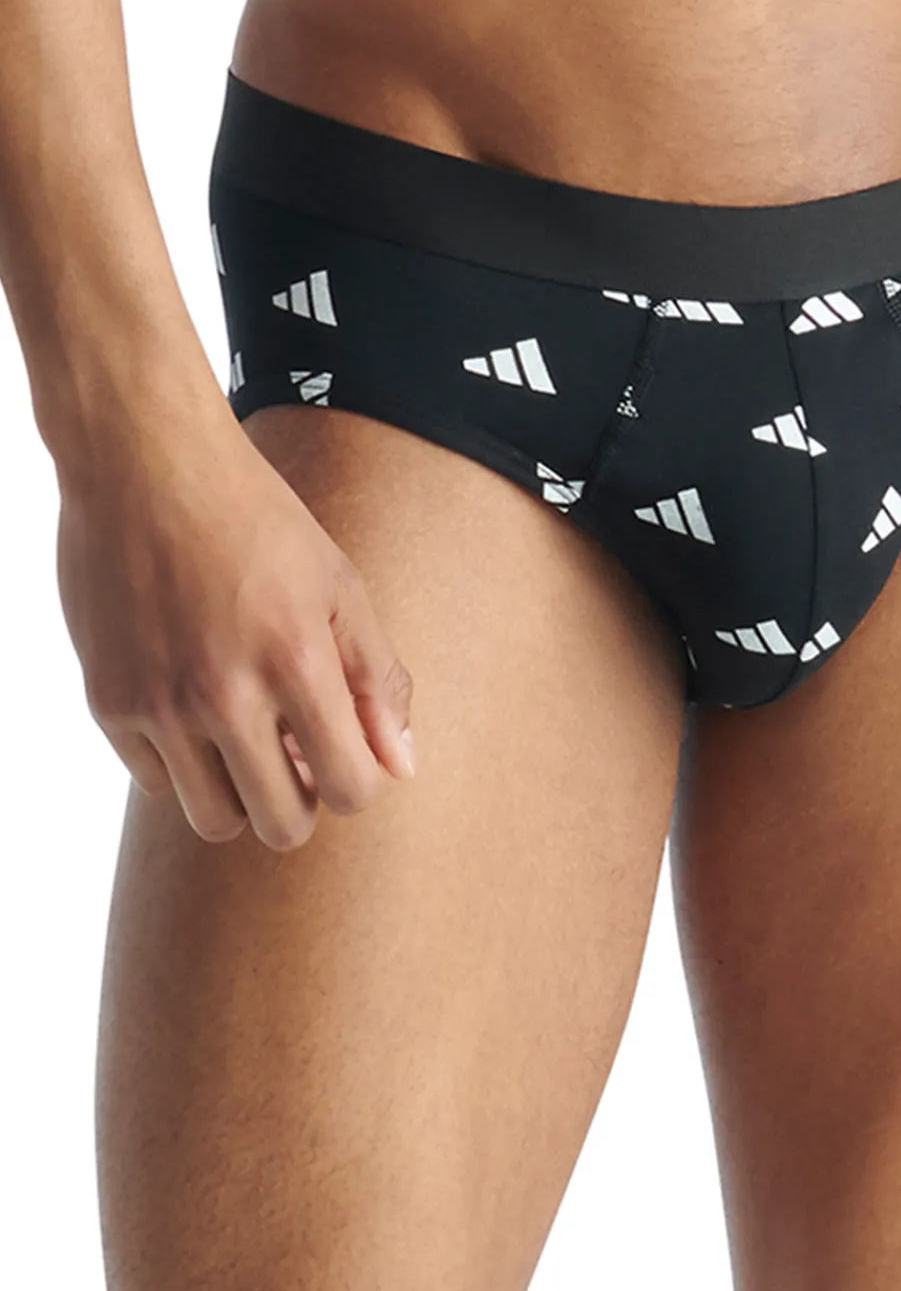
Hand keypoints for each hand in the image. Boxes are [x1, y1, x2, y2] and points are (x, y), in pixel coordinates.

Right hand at [56, 409, 414, 850]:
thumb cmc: (256, 520)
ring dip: (240, 792)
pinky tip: (193, 703)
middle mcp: (224, 693)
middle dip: (301, 802)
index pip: (350, 789)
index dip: (358, 783)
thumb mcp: (339, 587)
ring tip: (245, 736)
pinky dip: (182, 761)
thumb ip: (378, 681)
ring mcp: (159, 704)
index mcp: (296, 660)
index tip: (344, 753)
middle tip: (296, 758)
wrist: (146, 464)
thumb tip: (401, 768)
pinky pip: (156, 783)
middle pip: (281, 826)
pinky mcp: (108, 703)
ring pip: (213, 818)